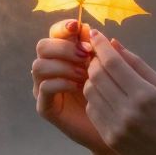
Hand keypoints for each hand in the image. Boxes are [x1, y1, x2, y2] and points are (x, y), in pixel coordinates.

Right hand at [31, 19, 112, 153]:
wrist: (116, 127)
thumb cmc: (115, 95)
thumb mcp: (110, 69)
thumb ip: (100, 49)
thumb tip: (90, 29)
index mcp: (65, 55)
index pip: (55, 33)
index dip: (63, 27)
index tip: (78, 27)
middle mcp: (51, 69)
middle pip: (43, 46)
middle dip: (64, 47)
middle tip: (85, 55)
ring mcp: (45, 88)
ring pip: (39, 66)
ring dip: (62, 65)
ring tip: (84, 74)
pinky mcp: (46, 107)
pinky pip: (44, 88)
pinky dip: (60, 82)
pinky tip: (79, 86)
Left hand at [80, 25, 155, 154]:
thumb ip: (138, 65)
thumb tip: (114, 44)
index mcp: (145, 95)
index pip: (113, 63)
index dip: (100, 45)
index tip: (95, 34)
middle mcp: (128, 111)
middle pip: (97, 75)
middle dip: (94, 61)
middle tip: (98, 55)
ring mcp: (116, 126)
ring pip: (90, 92)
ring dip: (92, 79)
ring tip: (103, 76)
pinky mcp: (110, 138)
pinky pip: (93, 110)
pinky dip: (94, 98)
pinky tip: (106, 96)